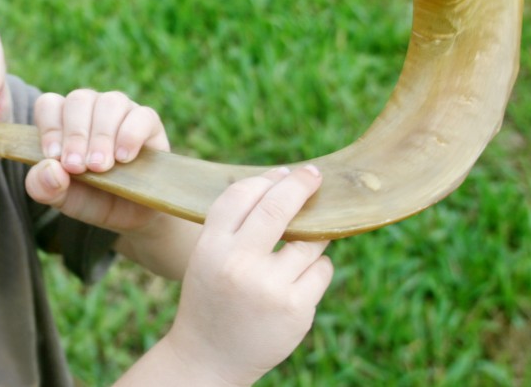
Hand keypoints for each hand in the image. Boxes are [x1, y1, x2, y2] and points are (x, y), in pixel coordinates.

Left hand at [24, 89, 169, 232]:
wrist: (130, 216)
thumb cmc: (91, 198)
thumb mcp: (61, 198)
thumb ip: (42, 186)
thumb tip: (50, 168)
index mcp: (64, 120)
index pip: (49, 104)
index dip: (49, 128)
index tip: (54, 156)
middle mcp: (92, 109)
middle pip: (78, 100)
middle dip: (75, 135)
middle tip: (77, 167)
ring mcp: (121, 111)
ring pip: (109, 103)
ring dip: (101, 136)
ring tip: (100, 166)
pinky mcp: (149, 123)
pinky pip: (141, 115)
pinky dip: (130, 135)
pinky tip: (123, 158)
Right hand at [165, 166, 332, 385]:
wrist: (209, 357)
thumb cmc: (212, 297)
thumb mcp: (207, 257)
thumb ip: (235, 226)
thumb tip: (284, 186)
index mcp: (211, 247)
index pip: (242, 194)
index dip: (266, 178)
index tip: (284, 173)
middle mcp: (238, 263)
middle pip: (278, 206)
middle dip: (301, 185)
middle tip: (314, 175)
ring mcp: (270, 286)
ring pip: (309, 241)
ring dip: (310, 240)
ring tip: (294, 254)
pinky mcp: (296, 308)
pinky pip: (322, 269)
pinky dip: (316, 270)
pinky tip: (297, 283)